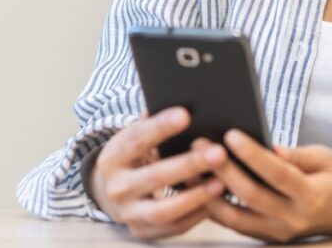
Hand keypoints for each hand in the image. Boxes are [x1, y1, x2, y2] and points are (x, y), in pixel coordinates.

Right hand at [89, 106, 226, 239]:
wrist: (110, 192)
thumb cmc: (134, 156)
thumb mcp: (134, 137)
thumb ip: (153, 122)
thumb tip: (182, 99)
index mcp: (113, 157)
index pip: (136, 140)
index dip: (160, 127)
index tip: (186, 114)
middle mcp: (117, 188)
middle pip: (154, 177)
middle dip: (188, 165)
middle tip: (218, 152)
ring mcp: (129, 214)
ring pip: (162, 210)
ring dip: (194, 196)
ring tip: (221, 182)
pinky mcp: (143, 232)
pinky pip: (173, 228)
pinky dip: (195, 215)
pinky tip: (215, 201)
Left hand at [194, 130, 331, 241]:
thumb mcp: (324, 159)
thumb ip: (297, 154)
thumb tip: (270, 147)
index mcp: (311, 196)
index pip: (277, 174)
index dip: (253, 154)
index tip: (231, 134)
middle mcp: (293, 219)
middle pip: (250, 195)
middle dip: (223, 170)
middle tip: (201, 146)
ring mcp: (277, 233)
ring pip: (234, 216)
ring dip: (208, 192)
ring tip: (189, 167)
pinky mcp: (265, 237)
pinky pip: (233, 224)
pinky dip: (213, 206)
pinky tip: (197, 186)